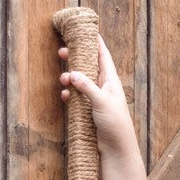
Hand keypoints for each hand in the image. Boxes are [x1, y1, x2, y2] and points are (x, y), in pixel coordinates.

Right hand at [57, 34, 135, 154]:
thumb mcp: (101, 101)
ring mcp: (96, 99)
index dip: (95, 43)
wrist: (116, 149)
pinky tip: (66, 97)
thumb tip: (72, 73)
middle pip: (88, 66)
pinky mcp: (89, 111)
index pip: (103, 56)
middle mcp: (104, 87)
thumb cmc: (115, 124)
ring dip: (70, 79)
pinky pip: (77, 98)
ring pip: (80, 82)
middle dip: (75, 59)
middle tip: (62, 52)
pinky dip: (70, 95)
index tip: (87, 30)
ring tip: (63, 80)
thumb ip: (87, 86)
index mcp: (111, 81)